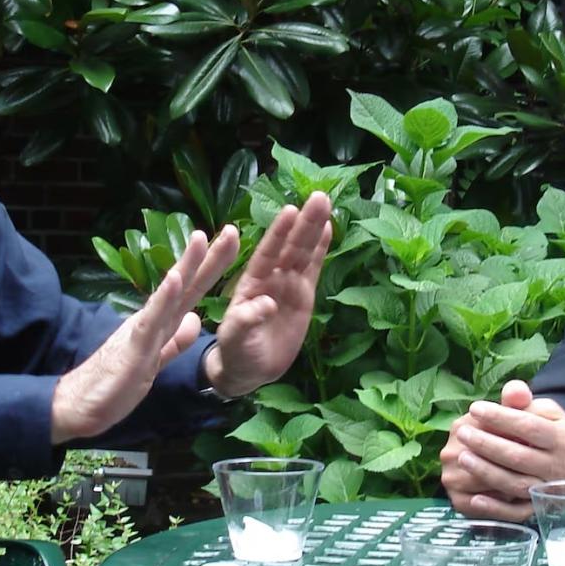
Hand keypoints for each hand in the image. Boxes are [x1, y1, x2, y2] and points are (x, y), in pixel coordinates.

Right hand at [52, 226, 239, 442]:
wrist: (81, 405)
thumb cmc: (115, 384)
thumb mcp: (156, 360)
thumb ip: (175, 341)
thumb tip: (195, 319)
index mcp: (161, 324)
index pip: (191, 292)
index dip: (211, 268)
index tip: (230, 243)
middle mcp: (153, 320)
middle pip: (185, 285)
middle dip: (208, 257)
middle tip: (230, 229)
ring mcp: (142, 330)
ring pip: (169, 295)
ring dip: (185, 266)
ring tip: (200, 238)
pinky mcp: (133, 346)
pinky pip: (151, 320)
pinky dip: (163, 298)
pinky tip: (175, 278)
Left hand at [204, 191, 333, 397]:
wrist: (249, 368)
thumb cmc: (237, 351)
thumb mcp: (235, 339)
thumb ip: (246, 321)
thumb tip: (266, 304)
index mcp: (251, 284)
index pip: (267, 254)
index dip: (278, 234)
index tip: (290, 211)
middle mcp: (271, 278)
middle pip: (291, 247)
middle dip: (304, 223)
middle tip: (319, 197)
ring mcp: (288, 284)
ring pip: (304, 253)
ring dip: (314, 229)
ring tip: (326, 203)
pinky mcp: (303, 295)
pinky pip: (313, 268)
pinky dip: (321, 249)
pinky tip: (329, 228)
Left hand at [440, 380, 564, 521]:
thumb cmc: (558, 434)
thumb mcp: (550, 413)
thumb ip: (527, 403)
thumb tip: (512, 390)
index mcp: (560, 438)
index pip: (528, 427)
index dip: (501, 418)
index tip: (475, 408)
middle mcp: (555, 466)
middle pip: (519, 457)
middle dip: (487, 445)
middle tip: (463, 433)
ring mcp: (547, 490)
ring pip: (515, 485)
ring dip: (487, 473)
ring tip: (462, 457)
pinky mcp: (539, 508)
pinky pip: (517, 513)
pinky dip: (497, 509)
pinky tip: (475, 499)